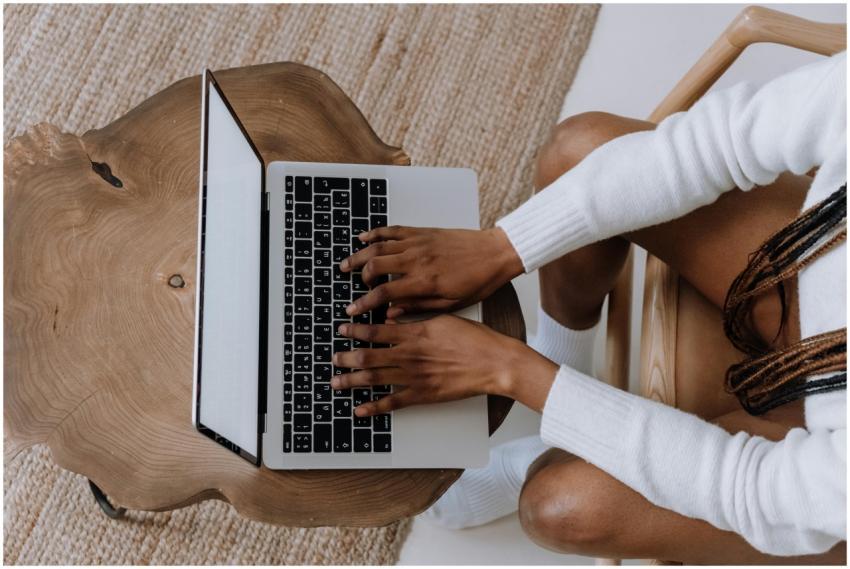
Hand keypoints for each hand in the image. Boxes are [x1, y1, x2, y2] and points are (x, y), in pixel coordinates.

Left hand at [331, 315, 557, 415]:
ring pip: (375, 379)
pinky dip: (374, 407)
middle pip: (368, 356)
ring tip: (336, 382)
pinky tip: (360, 409)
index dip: (355, 331)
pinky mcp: (423, 395)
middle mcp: (409, 355)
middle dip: (346, 358)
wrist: (494, 363)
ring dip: (352, 381)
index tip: (342, 330)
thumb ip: (415, 320)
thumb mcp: (443, 319)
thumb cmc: (474, 339)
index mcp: (414, 334)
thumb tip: (392, 319)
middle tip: (333, 358)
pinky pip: (392, 402)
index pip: (375, 331)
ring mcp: (415, 377)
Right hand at [340, 226, 523, 316]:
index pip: (384, 294)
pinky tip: (364, 238)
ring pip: (378, 246)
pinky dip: (375, 233)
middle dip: (357, 277)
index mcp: (424, 282)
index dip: (364, 303)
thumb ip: (418, 308)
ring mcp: (418, 243)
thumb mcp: (450, 304)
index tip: (353, 310)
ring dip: (359, 255)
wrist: (495, 253)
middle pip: (374, 266)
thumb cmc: (478, 281)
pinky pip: (392, 230)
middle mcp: (417, 260)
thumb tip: (392, 314)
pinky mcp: (422, 232)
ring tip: (347, 263)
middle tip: (349, 284)